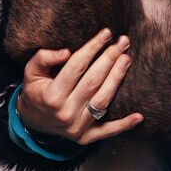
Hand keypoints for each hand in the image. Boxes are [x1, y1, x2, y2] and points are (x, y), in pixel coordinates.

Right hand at [18, 28, 143, 144]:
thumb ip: (43, 58)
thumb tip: (66, 52)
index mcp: (51, 96)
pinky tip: (139, 116)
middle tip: (123, 42)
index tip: (106, 33)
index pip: (76, 66)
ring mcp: (77, 127)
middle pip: (93, 81)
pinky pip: (108, 131)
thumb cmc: (36, 92)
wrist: (32, 124)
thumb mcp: (31, 72)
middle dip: (110, 59)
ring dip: (117, 79)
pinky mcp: (86, 137)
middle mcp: (65, 112)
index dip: (92, 48)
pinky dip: (124, 125)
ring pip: (103, 101)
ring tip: (126, 59)